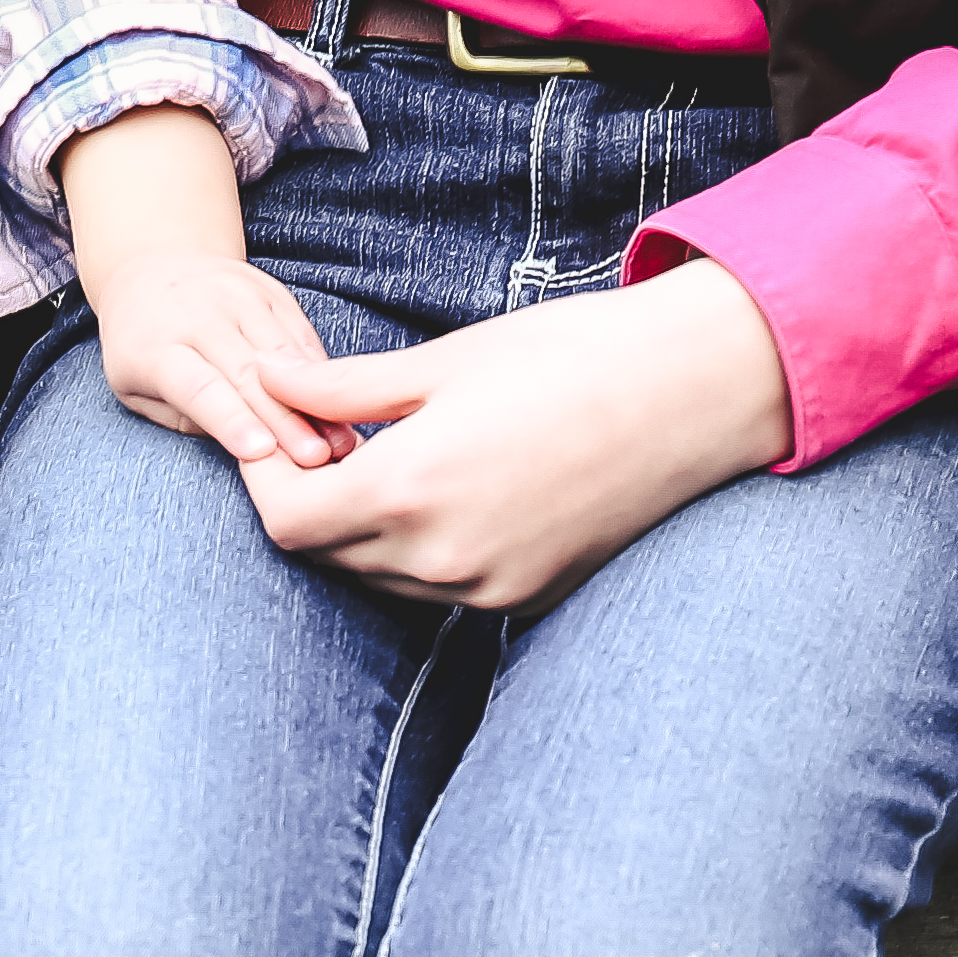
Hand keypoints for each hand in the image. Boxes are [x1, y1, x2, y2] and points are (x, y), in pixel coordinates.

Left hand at [59, 105, 341, 466]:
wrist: (152, 270)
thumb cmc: (143, 349)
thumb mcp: (136, 391)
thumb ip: (185, 419)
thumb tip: (242, 444)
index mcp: (156, 347)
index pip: (199, 387)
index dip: (231, 420)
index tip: (261, 452)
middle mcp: (198, 315)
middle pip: (248, 374)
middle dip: (285, 419)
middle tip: (315, 460)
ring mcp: (237, 297)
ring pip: (282, 354)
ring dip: (315, 400)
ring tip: (341, 441)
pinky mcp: (269, 291)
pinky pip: (300, 335)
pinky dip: (321, 374)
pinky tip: (341, 408)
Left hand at [236, 261, 794, 610]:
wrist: (691, 395)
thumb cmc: (569, 358)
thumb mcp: (443, 363)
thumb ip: (345, 390)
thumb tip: (267, 381)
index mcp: (409, 490)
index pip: (286, 521)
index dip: (267, 481)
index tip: (280, 436)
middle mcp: (441, 558)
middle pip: (326, 554)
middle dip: (312, 501)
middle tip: (330, 441)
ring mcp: (486, 589)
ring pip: (381, 577)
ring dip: (366, 530)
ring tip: (393, 460)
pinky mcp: (526, 598)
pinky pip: (441, 588)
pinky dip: (422, 550)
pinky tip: (452, 491)